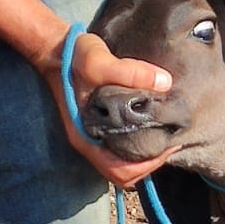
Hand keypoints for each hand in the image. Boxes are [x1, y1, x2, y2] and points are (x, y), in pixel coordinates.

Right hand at [42, 30, 178, 189]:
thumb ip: (130, 72)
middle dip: (149, 163)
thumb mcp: (99, 60)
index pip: (119, 171)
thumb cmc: (73, 58)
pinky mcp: (98, 125)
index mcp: (85, 137)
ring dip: (143, 156)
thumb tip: (165, 82)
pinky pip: (120, 146)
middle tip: (170, 142)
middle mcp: (88, 141)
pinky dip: (137, 144)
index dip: (147, 165)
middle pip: (123, 173)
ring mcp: (92, 135)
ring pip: (122, 162)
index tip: (168, 146)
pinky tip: (151, 127)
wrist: (54, 50)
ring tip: (164, 136)